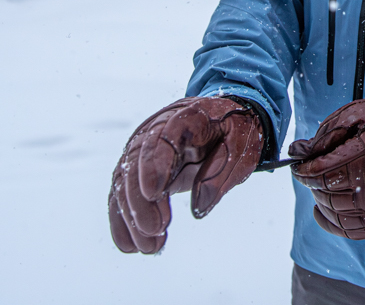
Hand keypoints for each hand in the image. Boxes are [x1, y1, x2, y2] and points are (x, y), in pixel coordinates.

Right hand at [108, 97, 263, 253]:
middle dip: (140, 199)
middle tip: (156, 230)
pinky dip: (123, 220)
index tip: (153, 194)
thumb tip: (198, 208)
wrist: (225, 118)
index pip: (163, 136)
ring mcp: (144, 147)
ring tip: (150, 246)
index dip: (154, 164)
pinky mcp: (137, 167)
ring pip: (124, 179)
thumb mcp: (242, 147)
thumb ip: (220, 173)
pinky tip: (130, 245)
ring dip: (132, 216)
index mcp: (189, 117)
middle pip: (137, 160)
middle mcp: (158, 128)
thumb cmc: (235, 131)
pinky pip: (121, 192)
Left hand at [290, 90, 364, 239]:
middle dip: (313, 184)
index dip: (303, 171)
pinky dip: (332, 223)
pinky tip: (321, 210)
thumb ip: (324, 136)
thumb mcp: (354, 115)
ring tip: (319, 188)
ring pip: (336, 213)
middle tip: (310, 173)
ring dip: (321, 200)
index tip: (298, 167)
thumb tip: (296, 152)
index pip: (320, 173)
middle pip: (326, 193)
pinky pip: (352, 230)